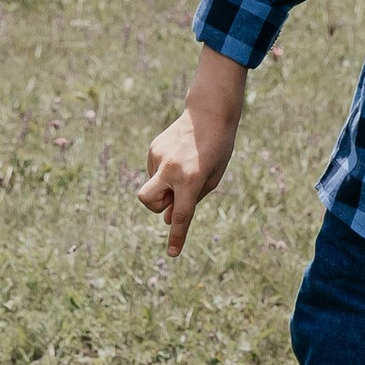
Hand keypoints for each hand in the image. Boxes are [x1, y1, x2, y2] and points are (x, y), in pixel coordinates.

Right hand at [137, 99, 236, 254]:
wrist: (210, 111)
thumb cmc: (217, 147)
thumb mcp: (213, 176)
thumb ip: (191, 200)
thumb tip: (165, 217)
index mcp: (191, 178)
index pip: (181, 215)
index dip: (177, 236)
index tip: (172, 253)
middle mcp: (171, 168)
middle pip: (147, 201)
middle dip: (156, 206)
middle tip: (174, 195)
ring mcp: (159, 157)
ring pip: (151, 186)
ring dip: (164, 187)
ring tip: (184, 166)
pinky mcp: (153, 148)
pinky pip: (154, 171)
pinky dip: (163, 172)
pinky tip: (179, 156)